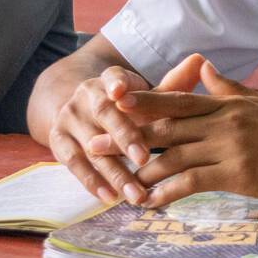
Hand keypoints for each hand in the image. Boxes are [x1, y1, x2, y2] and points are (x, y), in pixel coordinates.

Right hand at [49, 54, 206, 203]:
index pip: (114, 78)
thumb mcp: (150, 96)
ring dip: (113, 171)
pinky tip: (110, 198)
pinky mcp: (57, 140)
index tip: (120, 93)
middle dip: (123, 136)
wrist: (84, 113)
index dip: (117, 84)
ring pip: (91, 145)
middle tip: (144, 158)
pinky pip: (73, 163)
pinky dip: (91, 181)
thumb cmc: (131, 107)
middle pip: (104, 114)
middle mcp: (86, 94)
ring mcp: (69, 117)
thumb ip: (174, 84)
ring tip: (135, 194)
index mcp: (110, 79)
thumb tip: (200, 60)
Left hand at [101, 60, 257, 207]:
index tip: (111, 104)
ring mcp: (230, 147)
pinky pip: (192, 183)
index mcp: (226, 104)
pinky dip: (167, 192)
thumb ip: (228, 88)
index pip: (176, 100)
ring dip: (143, 171)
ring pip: (174, 157)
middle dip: (127, 137)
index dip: (141, 102)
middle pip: (165, 128)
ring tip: (119, 183)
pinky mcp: (238, 173)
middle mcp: (223, 121)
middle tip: (94, 144)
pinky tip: (150, 202)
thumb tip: (203, 68)